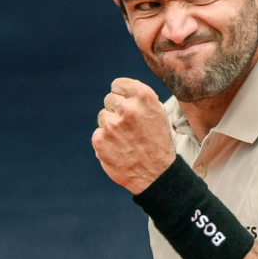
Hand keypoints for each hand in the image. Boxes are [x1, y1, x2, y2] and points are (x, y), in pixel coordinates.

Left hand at [92, 78, 175, 193]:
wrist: (157, 174)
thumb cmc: (159, 143)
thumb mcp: (159, 113)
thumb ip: (141, 99)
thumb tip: (124, 90)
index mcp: (143, 97)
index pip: (118, 84)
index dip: (122, 94)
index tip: (125, 103)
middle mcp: (127, 108)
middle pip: (109, 99)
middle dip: (116, 110)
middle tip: (128, 125)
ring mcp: (111, 124)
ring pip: (102, 116)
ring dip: (110, 125)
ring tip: (125, 139)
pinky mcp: (100, 140)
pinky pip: (98, 134)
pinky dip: (105, 141)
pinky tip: (119, 148)